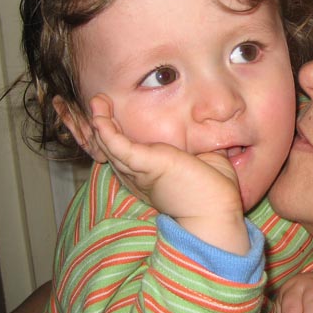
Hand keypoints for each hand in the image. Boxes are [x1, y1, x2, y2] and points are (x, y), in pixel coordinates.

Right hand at [89, 94, 247, 252]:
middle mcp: (137, 173)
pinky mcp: (144, 165)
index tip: (111, 112)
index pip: (124, 150)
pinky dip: (106, 131)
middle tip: (99, 100)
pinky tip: (99, 117)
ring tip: (97, 99)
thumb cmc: (214, 192)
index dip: (114, 133)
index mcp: (149, 172)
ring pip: (109, 144)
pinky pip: (117, 146)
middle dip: (101, 123)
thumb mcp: (208, 160)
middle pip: (110, 145)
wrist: (216, 212)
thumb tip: (213, 132)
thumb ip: (203, 145)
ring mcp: (138, 170)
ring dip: (100, 121)